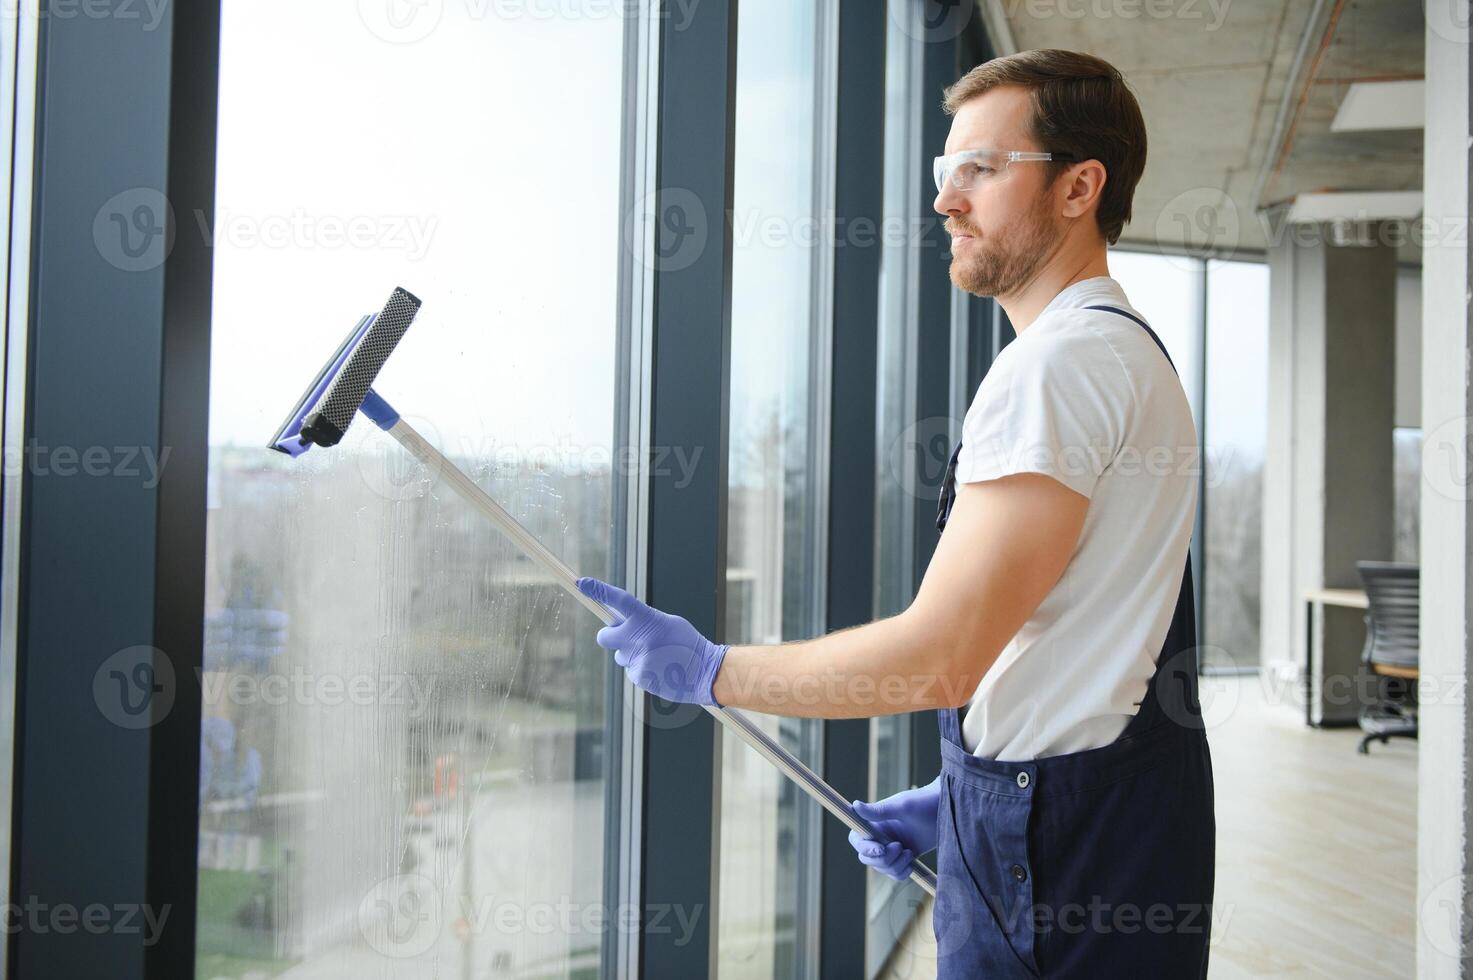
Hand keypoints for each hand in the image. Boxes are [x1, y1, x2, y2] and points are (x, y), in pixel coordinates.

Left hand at [575, 577, 729, 706]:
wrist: (706, 671)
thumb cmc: (687, 643)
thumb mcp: (668, 623)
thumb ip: (645, 621)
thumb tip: (624, 625)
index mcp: (648, 619)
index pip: (620, 600)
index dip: (599, 590)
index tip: (582, 583)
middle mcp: (638, 639)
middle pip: (604, 636)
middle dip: (609, 635)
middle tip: (622, 636)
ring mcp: (637, 659)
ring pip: (621, 656)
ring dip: (632, 655)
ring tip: (657, 657)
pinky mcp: (639, 677)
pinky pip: (632, 670)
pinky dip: (643, 670)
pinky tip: (660, 669)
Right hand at [847, 776, 941, 880]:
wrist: (948, 811)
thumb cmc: (925, 803)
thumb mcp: (902, 806)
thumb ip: (878, 810)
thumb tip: (854, 805)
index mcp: (875, 822)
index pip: (857, 839)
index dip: (864, 847)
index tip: (881, 849)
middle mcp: (880, 835)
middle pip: (867, 857)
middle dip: (883, 859)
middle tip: (900, 847)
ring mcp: (892, 847)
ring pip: (881, 867)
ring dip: (894, 865)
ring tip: (910, 853)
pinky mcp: (904, 857)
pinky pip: (894, 873)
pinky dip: (901, 872)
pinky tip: (911, 862)